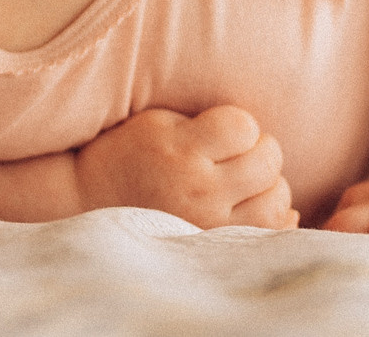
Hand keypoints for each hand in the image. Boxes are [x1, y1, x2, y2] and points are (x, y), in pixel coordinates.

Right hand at [75, 106, 294, 228]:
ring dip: (270, 185)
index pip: (243, 127)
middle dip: (262, 150)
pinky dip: (275, 216)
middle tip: (240, 154)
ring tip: (246, 182)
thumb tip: (260, 138)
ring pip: (275, 200)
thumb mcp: (159, 123)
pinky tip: (254, 205)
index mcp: (182, 150)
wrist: (93, 204)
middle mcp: (199, 189)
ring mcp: (210, 222)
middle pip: (267, 161)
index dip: (241, 125)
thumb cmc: (131, 154)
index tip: (225, 132)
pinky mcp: (215, 246)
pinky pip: (271, 233)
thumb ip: (207, 125)